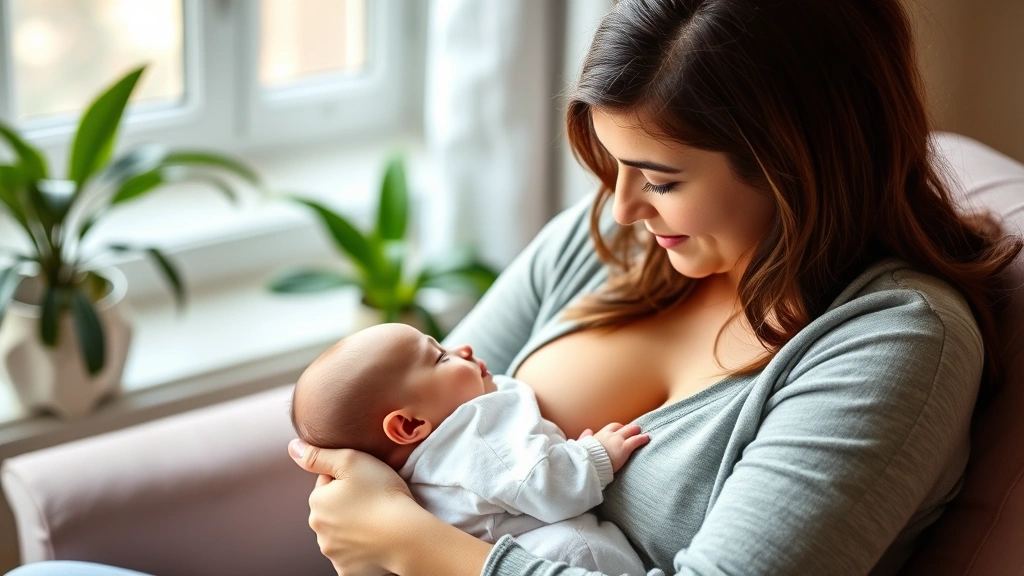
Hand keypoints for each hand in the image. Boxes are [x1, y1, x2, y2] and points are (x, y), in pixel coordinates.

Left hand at [288, 439, 417, 575]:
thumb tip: (293, 448)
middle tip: (373, 499)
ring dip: (353, 526)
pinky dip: (360, 549)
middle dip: (347, 503)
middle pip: (332, 509)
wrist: (407, 536)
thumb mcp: (351, 460)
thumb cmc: (382, 494)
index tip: (366, 481)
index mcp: (317, 502)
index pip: (328, 482)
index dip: (348, 478)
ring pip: (341, 532)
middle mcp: (319, 531)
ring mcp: (333, 553)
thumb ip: (318, 455)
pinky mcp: (347, 570)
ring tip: (377, 519)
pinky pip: (351, 555)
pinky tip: (375, 540)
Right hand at [577, 423, 649, 471]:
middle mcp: (609, 435)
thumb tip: (588, 431)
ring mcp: (617, 440)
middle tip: (633, 429)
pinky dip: (642, 438)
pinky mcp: (624, 448)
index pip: (611, 427)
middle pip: (621, 428)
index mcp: (599, 435)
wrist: (588, 464)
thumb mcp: (581, 445)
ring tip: (641, 431)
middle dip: (627, 428)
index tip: (621, 430)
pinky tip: (647, 438)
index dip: (618, 428)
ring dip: (635, 431)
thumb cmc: (584, 457)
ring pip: (629, 432)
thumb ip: (585, 437)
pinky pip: (636, 440)